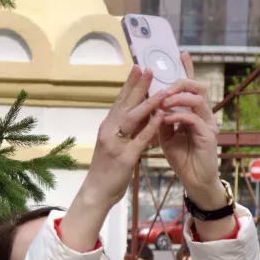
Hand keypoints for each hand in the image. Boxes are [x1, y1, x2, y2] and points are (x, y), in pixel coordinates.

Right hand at [60, 67, 165, 251]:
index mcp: (107, 126)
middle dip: (138, 86)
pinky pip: (140, 139)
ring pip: (133, 118)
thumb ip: (127, 129)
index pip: (120, 101)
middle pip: (125, 104)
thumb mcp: (115, 144)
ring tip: (162, 89)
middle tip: (148, 68)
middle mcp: (108, 131)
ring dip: (148, 102)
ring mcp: (115, 143)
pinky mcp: (124, 157)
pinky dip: (151, 126)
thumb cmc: (107, 169)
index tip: (138, 68)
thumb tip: (142, 113)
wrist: (97, 192)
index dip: (129, 84)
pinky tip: (162, 116)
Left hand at [154, 55, 231, 238]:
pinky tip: (166, 117)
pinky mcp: (208, 136)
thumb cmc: (181, 157)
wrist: (194, 180)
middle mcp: (204, 114)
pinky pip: (193, 119)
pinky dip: (178, 115)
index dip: (187, 70)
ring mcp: (208, 124)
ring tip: (163, 100)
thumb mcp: (166, 135)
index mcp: (193, 112)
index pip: (191, 87)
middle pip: (197, 87)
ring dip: (178, 97)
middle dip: (180, 82)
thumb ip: (161, 119)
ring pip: (197, 100)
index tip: (181, 54)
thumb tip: (153, 105)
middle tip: (164, 85)